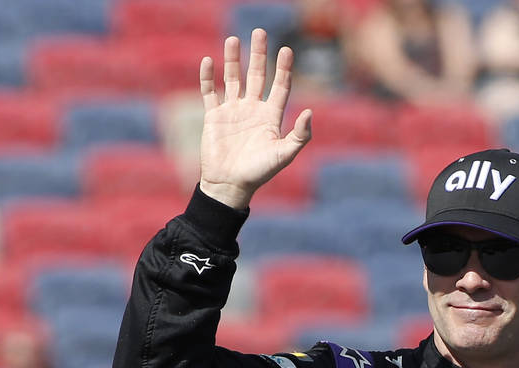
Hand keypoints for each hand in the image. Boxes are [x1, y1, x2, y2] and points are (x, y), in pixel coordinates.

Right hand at [199, 30, 311, 209]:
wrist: (230, 185)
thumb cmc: (259, 172)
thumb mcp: (284, 155)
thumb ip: (299, 135)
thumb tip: (310, 112)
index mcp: (271, 116)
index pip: (280, 86)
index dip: (284, 68)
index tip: (287, 49)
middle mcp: (252, 109)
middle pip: (257, 75)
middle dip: (258, 54)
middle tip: (260, 32)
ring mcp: (232, 111)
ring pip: (233, 79)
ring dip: (233, 60)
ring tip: (233, 39)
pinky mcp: (214, 116)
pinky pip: (210, 92)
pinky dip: (208, 77)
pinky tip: (210, 61)